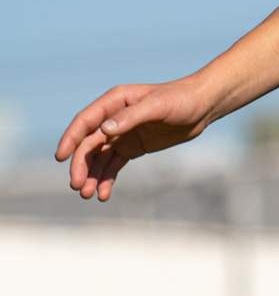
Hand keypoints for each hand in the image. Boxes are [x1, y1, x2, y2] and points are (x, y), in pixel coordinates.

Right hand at [56, 79, 213, 200]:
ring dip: (92, 176)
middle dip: (81, 165)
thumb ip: (130, 117)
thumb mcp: (156, 106)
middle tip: (78, 186)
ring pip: (99, 158)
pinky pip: (114, 165)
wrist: (202, 106)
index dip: (70, 139)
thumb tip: (104, 131)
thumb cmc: (180, 100)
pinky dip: (107, 179)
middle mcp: (113, 117)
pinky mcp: (132, 147)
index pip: (85, 121)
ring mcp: (122, 133)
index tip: (60, 157)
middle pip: (89, 144)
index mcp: (115, 101)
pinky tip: (103, 194)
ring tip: (88, 195)